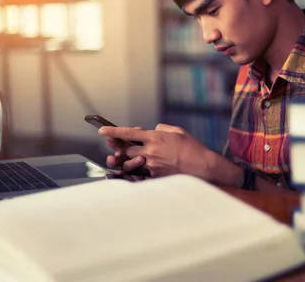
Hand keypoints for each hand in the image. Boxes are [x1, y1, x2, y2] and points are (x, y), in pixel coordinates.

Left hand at [99, 123, 218, 179]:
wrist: (203, 167)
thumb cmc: (192, 148)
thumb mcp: (178, 131)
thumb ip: (162, 129)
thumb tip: (153, 130)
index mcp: (155, 137)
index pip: (128, 133)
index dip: (113, 131)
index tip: (101, 130)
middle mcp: (150, 151)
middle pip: (125, 149)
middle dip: (118, 147)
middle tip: (114, 146)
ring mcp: (152, 165)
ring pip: (131, 163)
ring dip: (127, 160)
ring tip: (128, 158)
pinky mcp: (156, 176)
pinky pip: (141, 173)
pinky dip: (139, 170)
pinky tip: (141, 169)